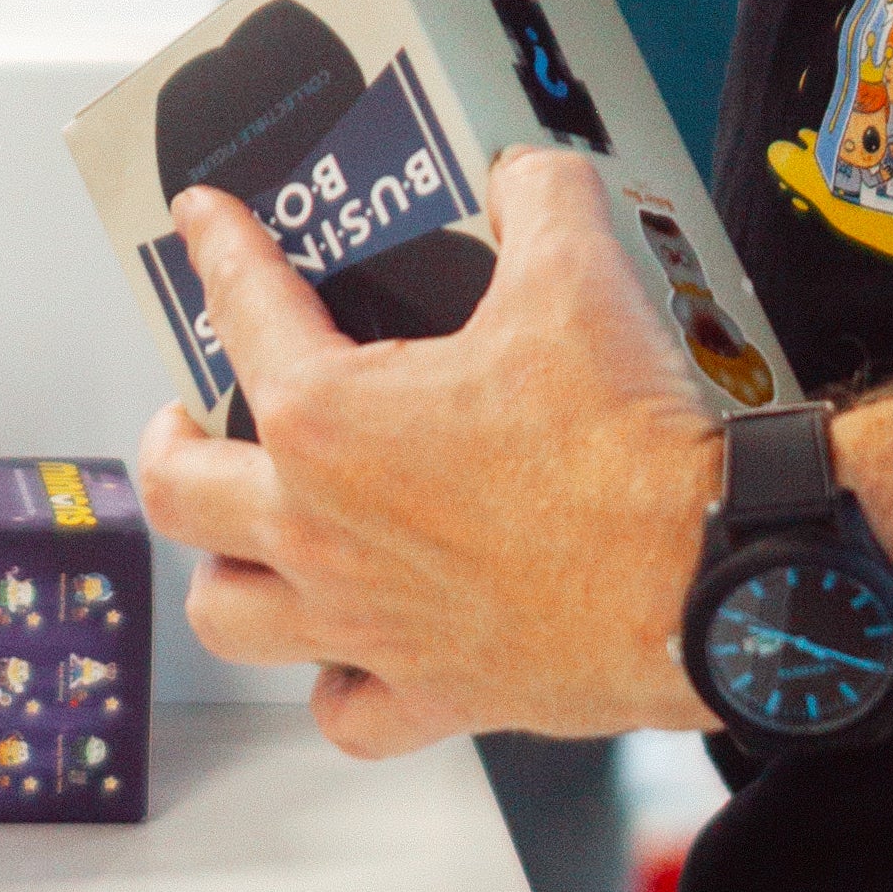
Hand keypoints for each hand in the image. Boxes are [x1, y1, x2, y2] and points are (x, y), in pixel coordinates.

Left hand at [137, 162, 718, 756]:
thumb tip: (525, 177)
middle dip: (173, 442)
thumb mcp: (581, 274)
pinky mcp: (434, 694)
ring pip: (229, 615)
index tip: (205, 226)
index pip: (241, 309)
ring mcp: (366, 622)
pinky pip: (345, 714)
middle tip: (190, 417)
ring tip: (244, 540)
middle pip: (181, 490)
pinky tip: (351, 655)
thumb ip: (538, 201)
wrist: (719, 573)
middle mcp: (320, 529)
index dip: (218, 249)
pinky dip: (336, 687)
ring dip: (224, 573)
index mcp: (328, 419)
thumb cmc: (634, 449)